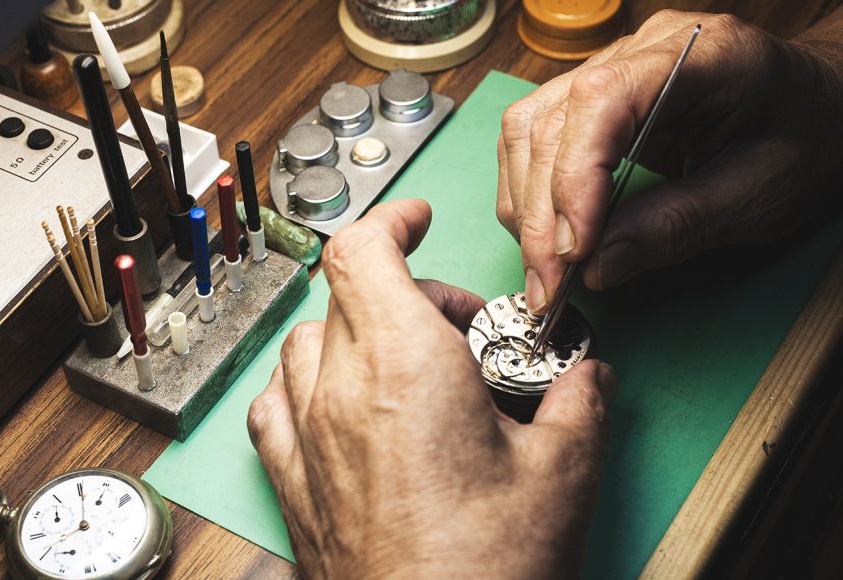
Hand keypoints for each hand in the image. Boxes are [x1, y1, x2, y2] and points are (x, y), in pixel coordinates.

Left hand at [247, 199, 617, 577]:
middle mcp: (340, 391)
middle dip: (408, 292)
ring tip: (407, 367)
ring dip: (355, 334)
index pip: (364, 250)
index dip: (392, 222)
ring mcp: (305, 438)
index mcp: (405, 365)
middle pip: (348, 295)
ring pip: (308, 343)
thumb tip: (588, 379)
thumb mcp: (563, 475)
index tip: (419, 223)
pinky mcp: (292, 483)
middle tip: (462, 332)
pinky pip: (274, 405)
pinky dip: (303, 387)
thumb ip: (579, 404)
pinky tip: (337, 408)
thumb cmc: (485, 572)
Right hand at [497, 9, 842, 311]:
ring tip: (544, 271)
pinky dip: (528, 194)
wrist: (822, 108)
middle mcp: (640, 51)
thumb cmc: (807, 137)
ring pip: (527, 131)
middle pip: (552, 122)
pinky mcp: (592, 101)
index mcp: (700, 53)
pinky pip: (533, 139)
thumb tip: (598, 267)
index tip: (575, 251)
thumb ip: (678, 226)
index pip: (604, 101)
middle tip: (550, 286)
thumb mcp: (761, 193)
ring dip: (525, 207)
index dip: (576, 178)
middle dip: (541, 214)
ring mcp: (609, 70)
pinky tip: (544, 236)